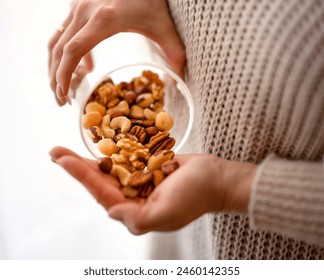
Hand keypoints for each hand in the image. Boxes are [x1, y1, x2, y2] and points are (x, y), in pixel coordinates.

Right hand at [48, 0, 185, 104]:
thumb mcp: (164, 26)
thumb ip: (174, 53)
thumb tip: (179, 81)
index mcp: (104, 18)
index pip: (74, 50)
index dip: (64, 75)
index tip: (64, 95)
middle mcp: (85, 10)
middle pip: (60, 48)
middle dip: (56, 77)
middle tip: (61, 100)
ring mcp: (79, 5)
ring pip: (57, 39)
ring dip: (55, 65)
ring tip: (62, 87)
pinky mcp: (79, 3)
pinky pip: (65, 30)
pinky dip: (67, 51)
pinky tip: (85, 66)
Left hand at [50, 146, 255, 234]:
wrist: (217, 178)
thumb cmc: (196, 194)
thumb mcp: (169, 212)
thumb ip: (139, 219)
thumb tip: (112, 212)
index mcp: (136, 213)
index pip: (102, 194)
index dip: (81, 176)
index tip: (61, 159)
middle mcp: (135, 199)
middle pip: (100, 182)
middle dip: (77, 167)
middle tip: (55, 151)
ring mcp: (140, 183)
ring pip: (108, 170)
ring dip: (88, 159)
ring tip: (65, 149)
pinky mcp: (147, 169)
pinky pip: (124, 160)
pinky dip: (110, 151)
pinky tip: (96, 144)